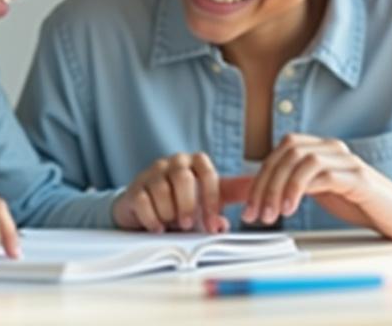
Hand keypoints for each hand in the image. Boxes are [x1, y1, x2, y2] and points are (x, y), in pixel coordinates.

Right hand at [112, 152, 247, 233]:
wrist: (148, 208)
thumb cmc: (184, 202)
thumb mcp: (210, 197)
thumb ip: (232, 195)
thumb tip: (255, 200)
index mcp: (196, 163)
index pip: (207, 174)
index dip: (211, 201)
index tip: (213, 225)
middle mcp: (174, 163)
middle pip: (182, 178)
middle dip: (187, 206)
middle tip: (189, 224)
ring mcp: (152, 173)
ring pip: (161, 190)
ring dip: (169, 214)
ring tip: (172, 226)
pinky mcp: (135, 188)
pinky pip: (143, 201)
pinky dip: (152, 219)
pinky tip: (158, 228)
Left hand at [242, 134, 391, 239]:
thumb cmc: (358, 203)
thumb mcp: (317, 193)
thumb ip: (290, 187)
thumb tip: (252, 191)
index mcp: (320, 148)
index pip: (280, 152)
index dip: (259, 178)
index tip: (249, 208)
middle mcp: (332, 148)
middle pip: (287, 152)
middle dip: (265, 184)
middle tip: (257, 214)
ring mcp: (347, 161)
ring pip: (302, 159)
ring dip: (281, 187)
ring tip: (274, 213)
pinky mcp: (359, 178)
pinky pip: (324, 174)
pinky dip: (300, 189)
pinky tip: (292, 209)